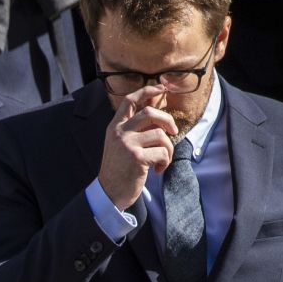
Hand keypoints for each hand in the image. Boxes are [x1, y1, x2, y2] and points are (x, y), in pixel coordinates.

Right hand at [98, 85, 177, 209]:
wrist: (109, 193)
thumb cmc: (118, 169)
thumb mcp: (119, 145)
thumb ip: (132, 130)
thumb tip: (159, 119)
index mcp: (114, 127)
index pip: (129, 101)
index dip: (147, 90)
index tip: (162, 88)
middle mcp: (119, 133)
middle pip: (150, 113)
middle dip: (168, 121)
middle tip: (173, 132)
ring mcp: (127, 144)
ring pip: (160, 135)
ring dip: (168, 148)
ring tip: (162, 160)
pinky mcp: (136, 158)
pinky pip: (162, 152)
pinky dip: (165, 162)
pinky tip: (157, 169)